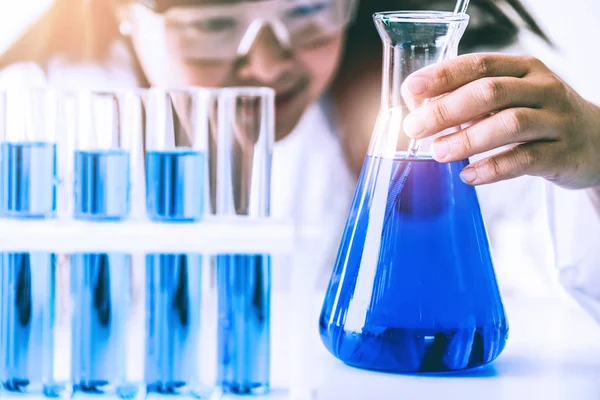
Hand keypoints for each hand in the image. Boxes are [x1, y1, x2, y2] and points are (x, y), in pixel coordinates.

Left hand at [401, 53, 599, 188]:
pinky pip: (525, 159)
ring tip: (438, 153)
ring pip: (509, 124)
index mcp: (523, 69)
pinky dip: (492, 168)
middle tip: (416, 128)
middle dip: (447, 109)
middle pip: (490, 92)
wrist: (595, 142)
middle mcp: (541, 89)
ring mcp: (556, 120)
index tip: (412, 90)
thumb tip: (418, 108)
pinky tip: (468, 175)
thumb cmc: (538, 118)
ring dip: (467, 139)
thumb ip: (469, 100)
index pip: (479, 64)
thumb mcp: (509, 99)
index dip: (443, 76)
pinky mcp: (562, 154)